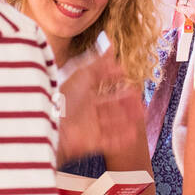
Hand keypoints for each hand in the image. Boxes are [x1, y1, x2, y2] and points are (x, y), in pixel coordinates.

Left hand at [57, 50, 144, 164]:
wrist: (53, 124)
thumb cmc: (64, 97)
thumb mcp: (82, 75)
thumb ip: (98, 65)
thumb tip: (110, 50)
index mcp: (81, 96)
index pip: (102, 91)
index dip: (116, 88)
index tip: (130, 84)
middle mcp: (86, 112)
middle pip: (110, 108)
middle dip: (126, 104)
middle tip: (140, 100)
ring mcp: (89, 128)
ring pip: (113, 124)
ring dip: (128, 119)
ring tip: (141, 115)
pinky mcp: (90, 143)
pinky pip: (110, 141)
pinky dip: (122, 138)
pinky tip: (133, 134)